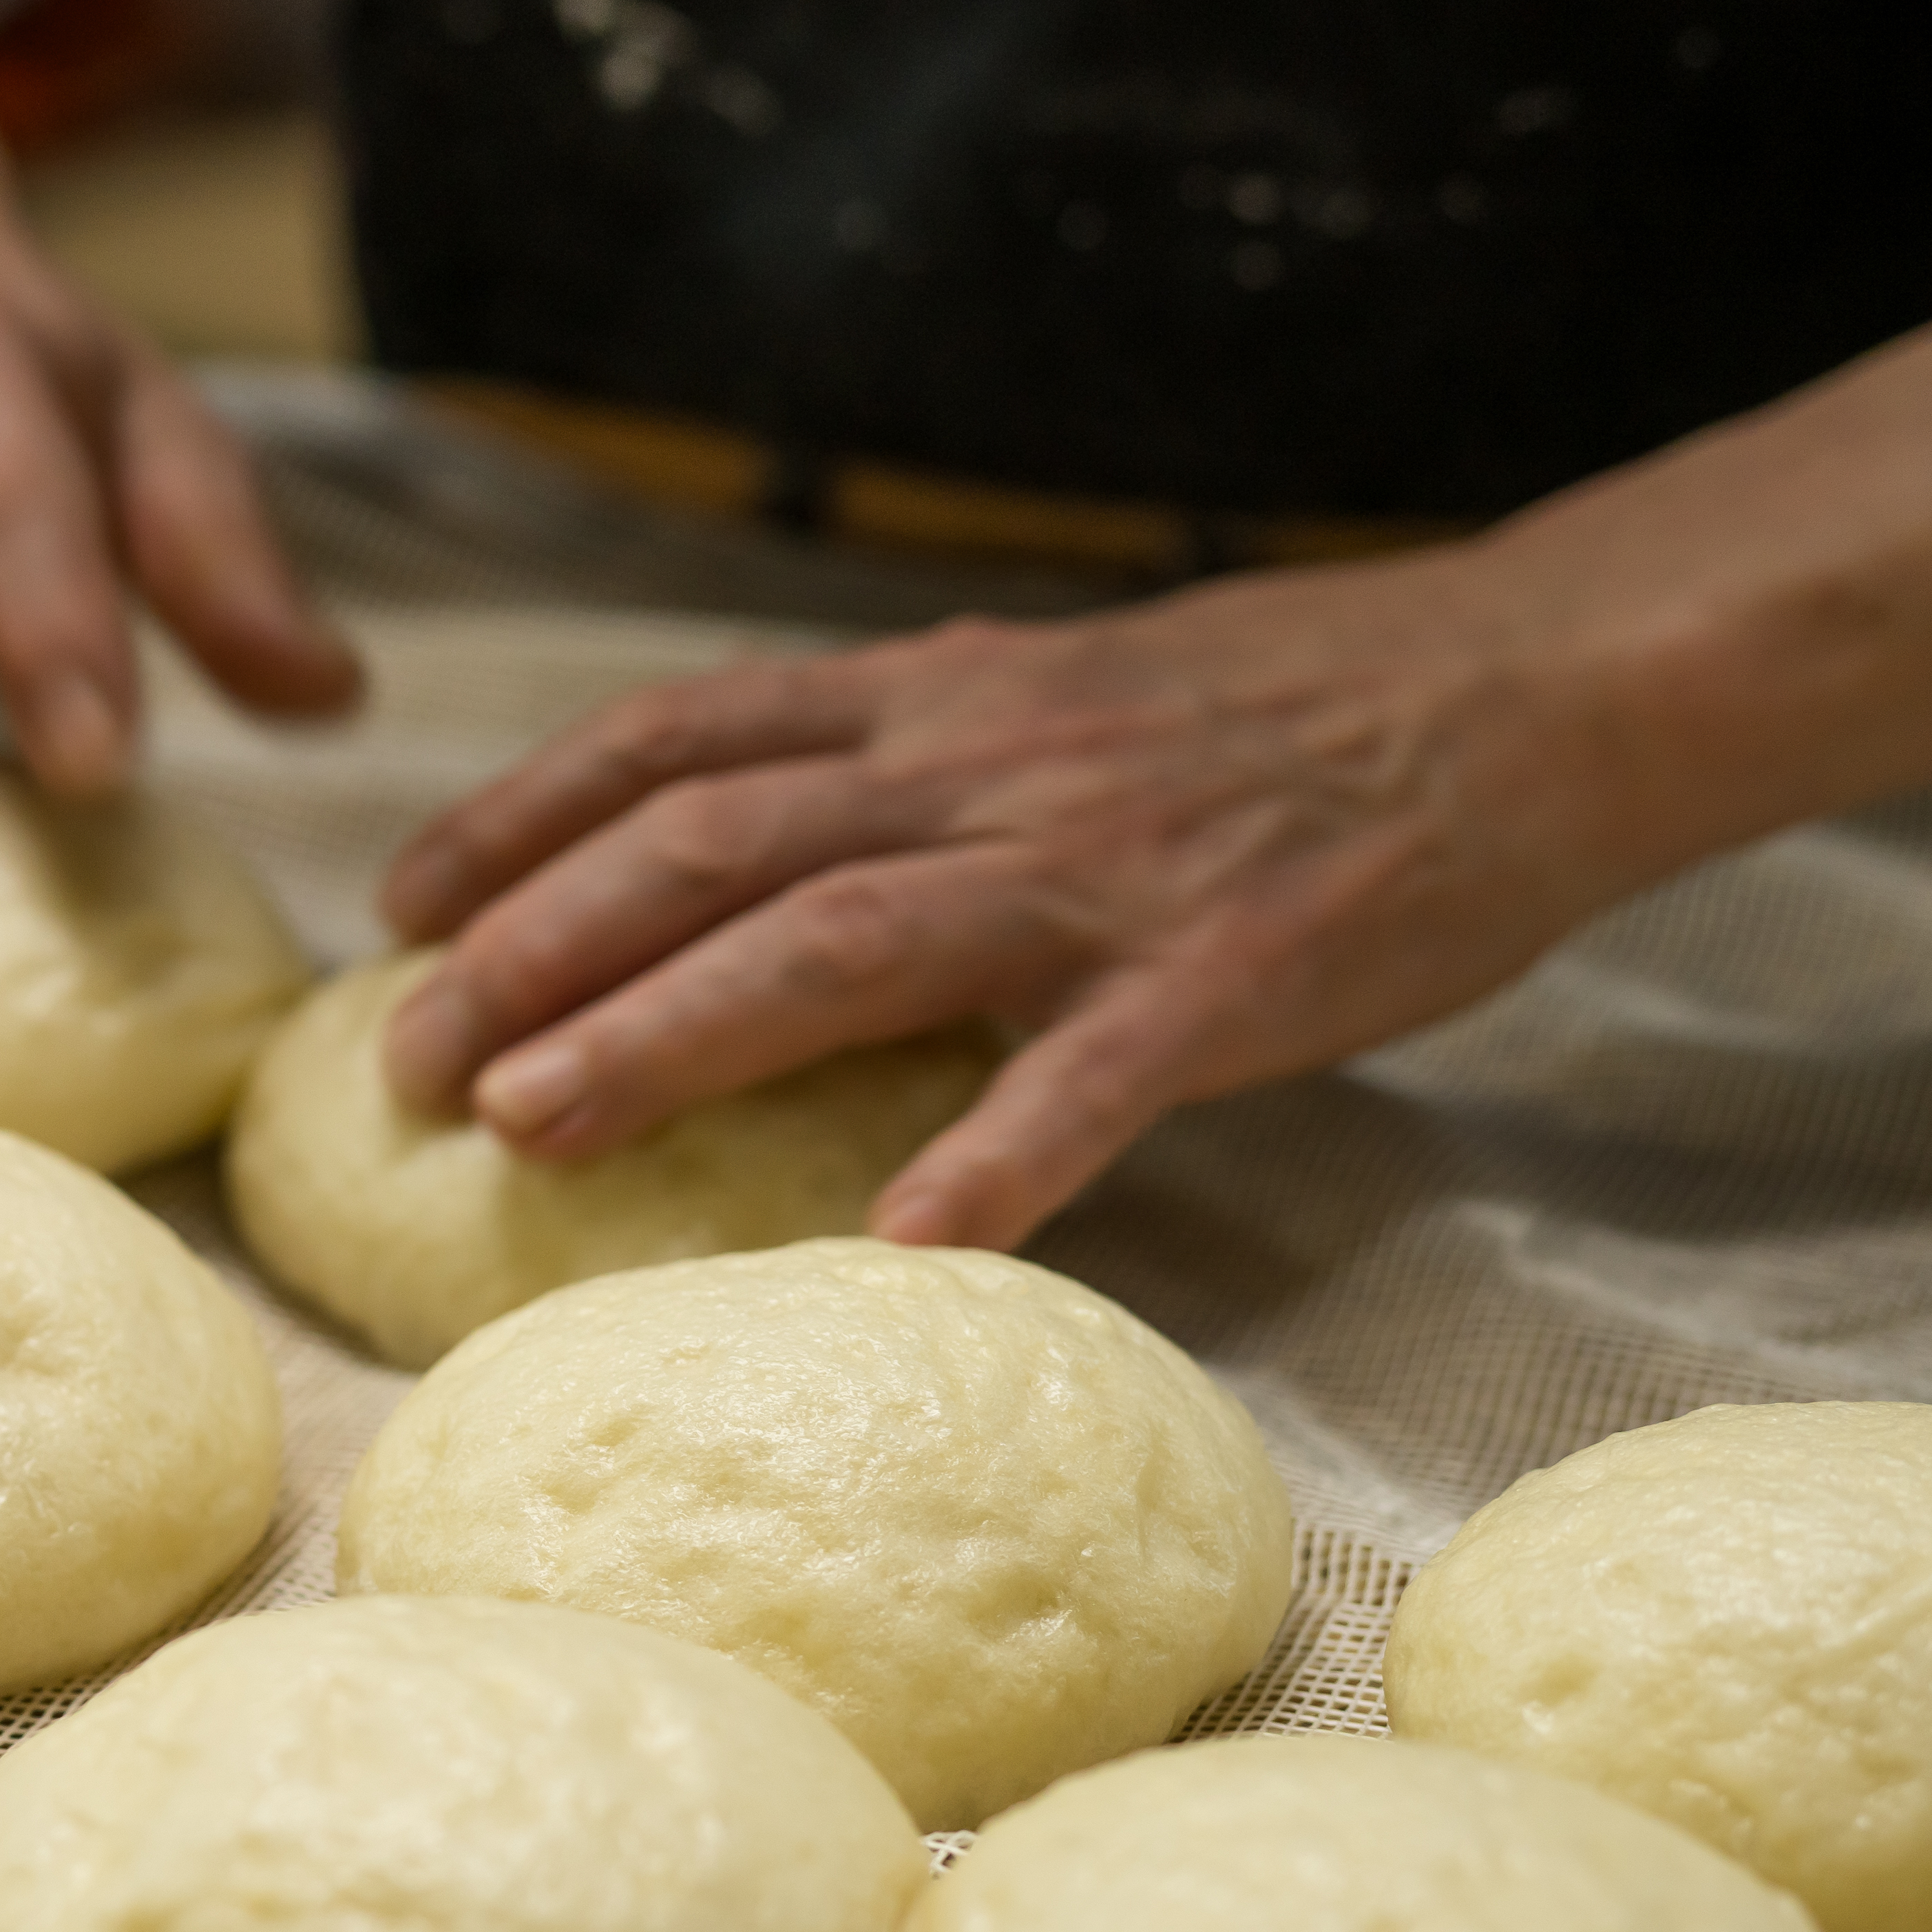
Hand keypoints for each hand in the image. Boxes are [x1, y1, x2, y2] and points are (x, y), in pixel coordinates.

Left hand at [372, 542, 1676, 1250]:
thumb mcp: (1053, 688)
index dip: (520, 817)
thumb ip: (902, 753)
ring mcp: (1105, 871)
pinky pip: (1094, 1075)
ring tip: (534, 1128)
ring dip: (669, 1033)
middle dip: (536, 951)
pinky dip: (992, 1156)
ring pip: (842, 940)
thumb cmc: (1281, 714)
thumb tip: (739, 833)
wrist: (1526, 687)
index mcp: (938, 697)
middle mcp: (987, 764)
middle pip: (709, 845)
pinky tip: (898, 1244)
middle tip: (407, 1063)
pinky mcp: (1233, 973)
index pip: (676, 736)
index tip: (405, 905)